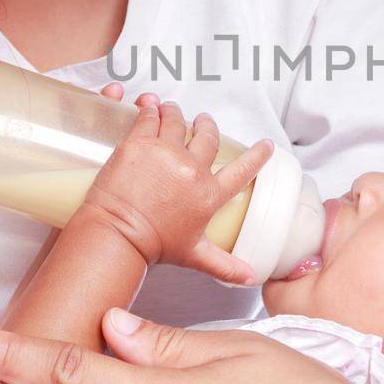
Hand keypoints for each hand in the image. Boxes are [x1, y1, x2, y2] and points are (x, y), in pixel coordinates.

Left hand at [80, 92, 273, 284]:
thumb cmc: (154, 246)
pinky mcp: (139, 143)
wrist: (117, 235)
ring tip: (172, 109)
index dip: (258, 155)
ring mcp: (166, 153)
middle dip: (208, 125)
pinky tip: (150, 105)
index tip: (266, 145)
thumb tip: (251, 278)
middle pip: (208, 136)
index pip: (243, 170)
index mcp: (209, 194)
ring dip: (177, 112)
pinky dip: (151, 109)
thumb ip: (225, 266)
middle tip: (204, 121)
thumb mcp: (195, 255)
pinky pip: (149, 117)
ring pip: (178, 121)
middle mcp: (193, 169)